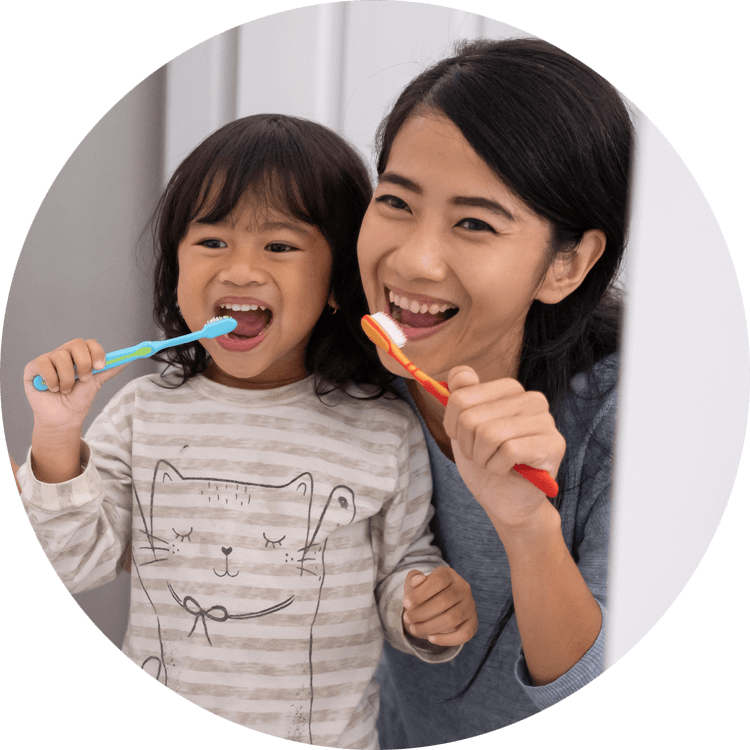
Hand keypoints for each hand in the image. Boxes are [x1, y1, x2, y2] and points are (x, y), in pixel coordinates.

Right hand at [24, 338, 125, 432]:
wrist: (63, 418)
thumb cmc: (78, 399)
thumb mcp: (96, 383)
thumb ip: (109, 370)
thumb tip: (126, 360)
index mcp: (80, 355)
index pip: (89, 343)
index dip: (97, 352)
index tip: (100, 367)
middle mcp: (64, 353)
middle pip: (76, 343)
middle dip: (84, 364)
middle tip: (84, 380)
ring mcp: (48, 359)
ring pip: (60, 356)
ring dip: (67, 378)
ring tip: (66, 390)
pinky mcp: (33, 367)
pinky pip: (43, 364)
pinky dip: (52, 380)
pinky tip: (53, 389)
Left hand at [402, 567, 476, 646]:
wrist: (437, 607)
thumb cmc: (423, 593)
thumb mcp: (415, 583)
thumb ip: (413, 579)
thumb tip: (418, 580)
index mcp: (450, 574)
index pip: (439, 580)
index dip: (421, 593)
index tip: (405, 603)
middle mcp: (463, 588)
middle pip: (444, 601)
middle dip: (421, 612)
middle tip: (407, 618)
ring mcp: (470, 606)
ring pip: (452, 619)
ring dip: (429, 626)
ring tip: (414, 628)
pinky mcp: (472, 623)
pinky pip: (463, 635)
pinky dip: (446, 639)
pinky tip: (430, 638)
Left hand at [443, 366, 565, 531]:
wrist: (507, 500)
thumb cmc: (486, 461)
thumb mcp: (463, 428)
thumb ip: (461, 397)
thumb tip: (460, 372)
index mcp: (509, 389)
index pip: (460, 396)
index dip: (452, 424)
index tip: (464, 437)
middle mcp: (531, 398)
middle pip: (471, 417)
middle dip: (467, 445)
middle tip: (482, 455)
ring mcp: (546, 420)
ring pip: (489, 434)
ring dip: (482, 458)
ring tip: (494, 463)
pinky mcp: (554, 444)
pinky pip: (507, 451)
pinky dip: (497, 468)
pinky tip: (507, 471)